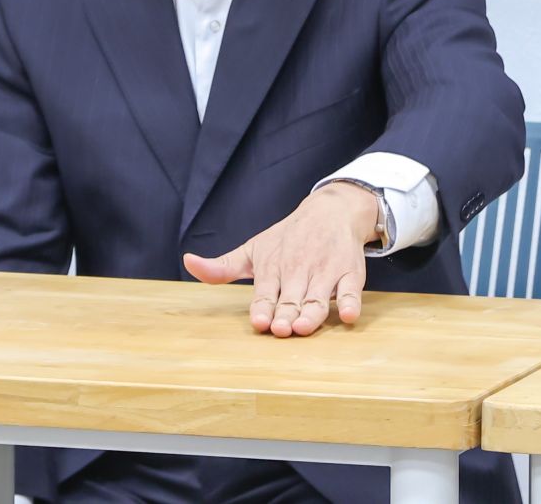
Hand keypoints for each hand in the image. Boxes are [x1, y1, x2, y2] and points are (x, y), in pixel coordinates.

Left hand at [182, 182, 379, 337]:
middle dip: (286, 314)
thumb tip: (188, 262)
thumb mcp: (253, 250)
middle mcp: (298, 270)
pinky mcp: (350, 273)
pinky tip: (348, 315)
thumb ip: (223, 266)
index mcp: (273, 267)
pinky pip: (352, 291)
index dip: (263, 307)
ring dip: (312, 312)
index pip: (266, 292)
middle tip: (281, 329)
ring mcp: (326, 272)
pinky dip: (350, 302)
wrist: (330, 211)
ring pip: (319, 298)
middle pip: (292, 299)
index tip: (260, 321)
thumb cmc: (287, 238)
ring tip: (304, 326)